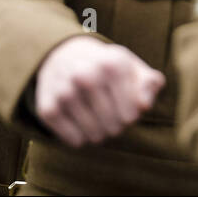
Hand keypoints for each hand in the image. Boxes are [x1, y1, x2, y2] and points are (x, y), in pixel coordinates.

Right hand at [33, 36, 164, 146]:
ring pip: (95, 136)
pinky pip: (75, 141)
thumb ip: (149, 84)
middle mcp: (85, 75)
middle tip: (109, 112)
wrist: (63, 55)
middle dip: (116, 125)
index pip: (131, 115)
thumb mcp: (132, 68)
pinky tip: (80, 122)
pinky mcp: (48, 108)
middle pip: (114, 127)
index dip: (131, 115)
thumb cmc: (107, 68)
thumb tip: (144, 105)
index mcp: (112, 64)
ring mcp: (64, 91)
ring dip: (99, 133)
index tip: (125, 104)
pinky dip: (80, 138)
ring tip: (97, 117)